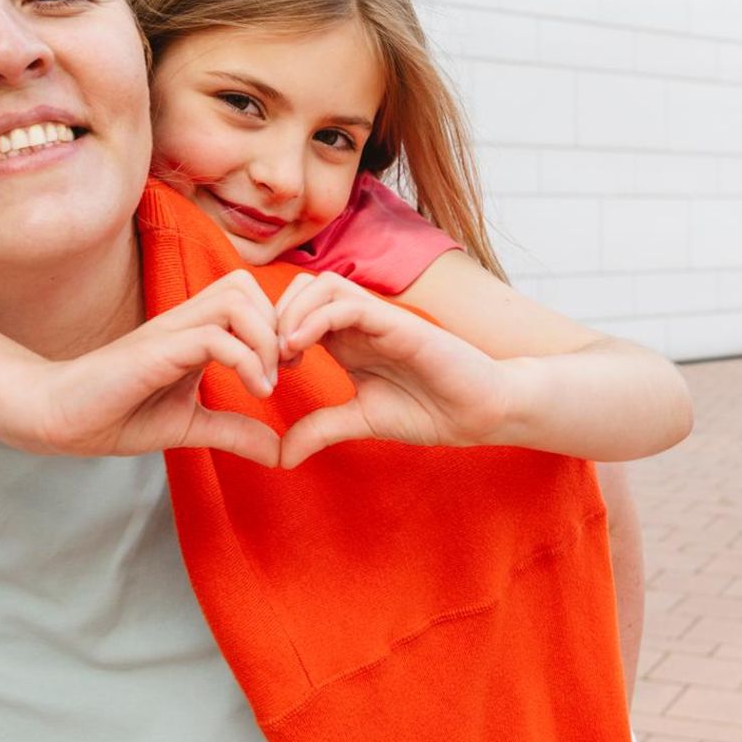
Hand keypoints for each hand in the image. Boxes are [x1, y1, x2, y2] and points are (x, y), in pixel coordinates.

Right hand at [33, 271, 281, 466]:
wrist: (59, 418)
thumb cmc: (115, 416)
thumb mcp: (189, 426)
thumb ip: (233, 431)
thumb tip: (279, 452)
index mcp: (191, 331)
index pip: (246, 295)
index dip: (276, 325)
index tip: (285, 372)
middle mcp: (182, 322)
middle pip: (244, 284)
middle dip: (276, 325)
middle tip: (282, 372)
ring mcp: (168, 332)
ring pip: (234, 299)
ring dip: (264, 339)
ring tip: (266, 383)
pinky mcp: (156, 351)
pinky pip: (213, 337)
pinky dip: (246, 361)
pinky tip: (254, 393)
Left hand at [274, 273, 508, 468]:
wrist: (480, 412)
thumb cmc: (429, 409)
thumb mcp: (360, 421)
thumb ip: (321, 429)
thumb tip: (280, 456)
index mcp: (347, 339)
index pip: (295, 310)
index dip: (269, 333)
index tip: (261, 373)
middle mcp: (358, 321)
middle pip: (300, 287)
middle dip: (273, 317)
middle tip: (266, 360)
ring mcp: (377, 318)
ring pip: (320, 285)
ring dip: (290, 313)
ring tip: (282, 354)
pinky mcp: (397, 322)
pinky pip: (347, 304)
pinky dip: (316, 318)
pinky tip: (300, 348)